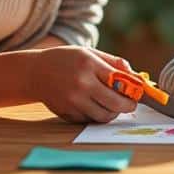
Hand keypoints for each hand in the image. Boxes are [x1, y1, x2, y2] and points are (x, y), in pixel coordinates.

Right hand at [23, 46, 139, 122]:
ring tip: (112, 105)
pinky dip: (96, 115)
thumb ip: (113, 62)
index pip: (120, 81)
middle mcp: (81, 84)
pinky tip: (94, 105)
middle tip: (130, 105)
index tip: (137, 92)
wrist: (36, 72)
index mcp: (89, 65)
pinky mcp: (68, 113)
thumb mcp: (89, 53)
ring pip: (104, 116)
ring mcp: (73, 101)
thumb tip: (137, 75)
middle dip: (127, 106)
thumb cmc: (66, 60)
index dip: (133, 90)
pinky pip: (90, 119)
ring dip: (113, 113)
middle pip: (115, 104)